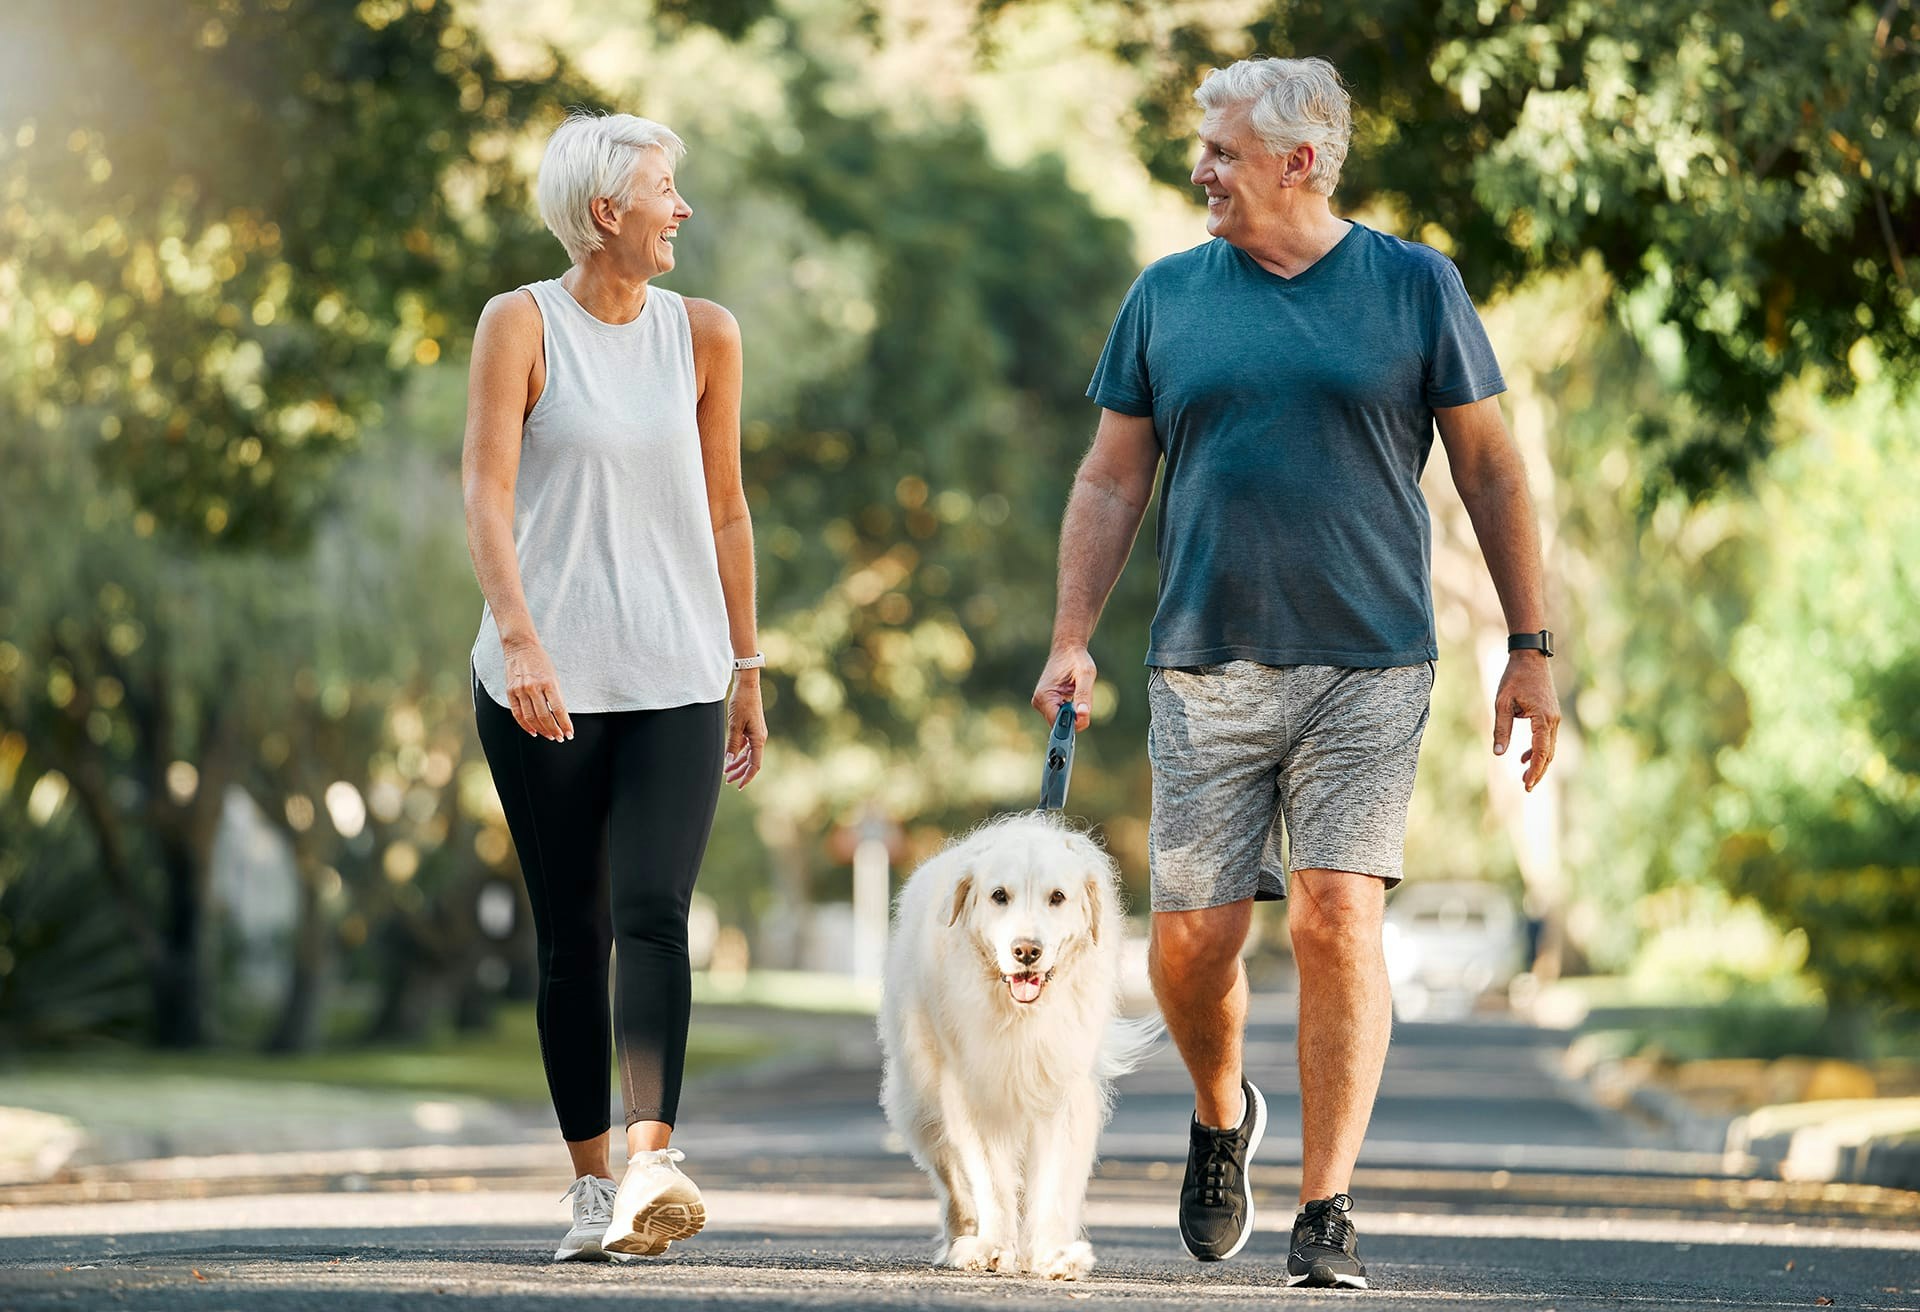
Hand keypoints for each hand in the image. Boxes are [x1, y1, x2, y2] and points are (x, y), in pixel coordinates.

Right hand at [502, 639, 572, 741]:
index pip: (559, 709)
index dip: (565, 724)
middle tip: (560, 737)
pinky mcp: (510, 692)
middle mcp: (533, 687)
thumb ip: (555, 695)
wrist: (520, 647)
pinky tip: (534, 731)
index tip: (570, 733)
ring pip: (531, 718)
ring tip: (550, 736)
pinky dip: (525, 725)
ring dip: (542, 730)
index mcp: (549, 682)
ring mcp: (520, 690)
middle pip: (545, 716)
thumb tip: (560, 716)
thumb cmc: (541, 661)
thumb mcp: (553, 676)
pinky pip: (517, 714)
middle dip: (554, 730)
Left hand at [724, 672, 766, 788]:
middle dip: (740, 772)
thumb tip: (729, 761)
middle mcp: (759, 738)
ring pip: (748, 754)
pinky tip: (730, 757)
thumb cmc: (742, 703)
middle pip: (751, 761)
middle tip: (728, 781)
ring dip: (738, 763)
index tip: (739, 786)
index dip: (747, 777)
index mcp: (758, 739)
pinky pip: (745, 746)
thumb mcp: (735, 725)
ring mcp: (756, 734)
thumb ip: (732, 744)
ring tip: (727, 772)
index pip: (755, 765)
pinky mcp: (751, 729)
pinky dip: (738, 753)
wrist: (747, 686)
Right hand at [1031, 644, 1096, 730]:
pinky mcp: (1046, 703)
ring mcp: (1041, 703)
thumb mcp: (1086, 674)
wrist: (1068, 649)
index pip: (1058, 724)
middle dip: (1075, 716)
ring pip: (1062, 721)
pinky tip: (1071, 694)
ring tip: (1075, 692)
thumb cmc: (1076, 659)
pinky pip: (1061, 715)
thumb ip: (1084, 695)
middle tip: (1081, 697)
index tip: (1085, 712)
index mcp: (1044, 696)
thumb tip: (1083, 715)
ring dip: (1073, 711)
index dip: (1074, 723)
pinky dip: (1070, 709)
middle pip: (1060, 724)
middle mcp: (1039, 702)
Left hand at [1493, 651, 1559, 790]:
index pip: (1541, 751)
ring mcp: (1554, 717)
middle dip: (1538, 772)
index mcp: (1543, 718)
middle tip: (1526, 788)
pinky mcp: (1551, 715)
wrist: (1530, 657)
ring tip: (1524, 778)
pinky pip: (1546, 738)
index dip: (1534, 770)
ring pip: (1549, 747)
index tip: (1526, 785)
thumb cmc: (1514, 678)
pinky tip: (1523, 757)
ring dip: (1538, 762)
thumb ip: (1501, 729)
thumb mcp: (1502, 703)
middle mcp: (1553, 720)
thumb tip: (1498, 753)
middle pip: (1548, 753)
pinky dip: (1537, 750)